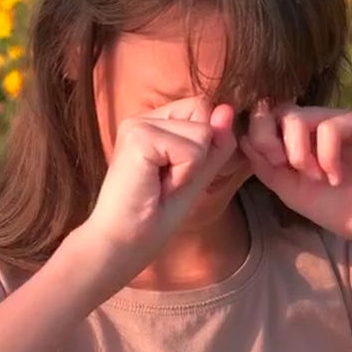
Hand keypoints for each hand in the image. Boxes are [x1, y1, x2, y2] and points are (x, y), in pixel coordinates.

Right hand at [77, 97, 236, 285]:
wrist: (124, 242)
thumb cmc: (156, 214)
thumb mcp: (198, 174)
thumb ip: (216, 143)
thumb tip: (227, 108)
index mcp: (156, 122)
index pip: (203, 108)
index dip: (204, 145)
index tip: (175, 174)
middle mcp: (144, 116)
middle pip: (205, 113)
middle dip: (199, 154)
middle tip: (168, 181)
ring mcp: (138, 123)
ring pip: (203, 132)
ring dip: (191, 167)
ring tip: (160, 184)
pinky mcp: (139, 137)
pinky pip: (192, 150)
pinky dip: (183, 174)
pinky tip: (156, 185)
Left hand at [239, 104, 351, 252]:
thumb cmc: (337, 208)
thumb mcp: (290, 188)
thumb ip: (265, 164)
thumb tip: (242, 136)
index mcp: (301, 135)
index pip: (268, 117)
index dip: (259, 134)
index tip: (271, 163)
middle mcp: (320, 121)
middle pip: (279, 111)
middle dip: (272, 140)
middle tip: (288, 168)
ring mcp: (342, 118)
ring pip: (299, 117)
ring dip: (299, 152)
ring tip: (316, 178)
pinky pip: (329, 127)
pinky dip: (327, 156)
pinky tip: (337, 177)